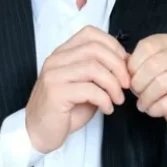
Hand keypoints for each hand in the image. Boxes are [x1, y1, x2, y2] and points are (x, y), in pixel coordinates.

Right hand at [25, 25, 129, 152]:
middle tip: (126, 84)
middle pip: (95, 49)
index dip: (113, 46)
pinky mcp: (55, 93)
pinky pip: (89, 90)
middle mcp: (56, 59)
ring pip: (93, 68)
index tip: (125, 64)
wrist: (40, 133)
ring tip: (118, 99)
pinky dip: (104, 99)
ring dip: (113, 84)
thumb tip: (126, 62)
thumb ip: (101, 70)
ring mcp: (53, 75)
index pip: (90, 34)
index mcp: (63, 53)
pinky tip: (107, 108)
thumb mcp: (86, 84)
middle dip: (118, 66)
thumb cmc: (66, 109)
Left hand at [128, 34, 166, 136]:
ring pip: (160, 84)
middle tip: (136, 92)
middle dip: (138, 83)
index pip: (146, 46)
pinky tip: (153, 109)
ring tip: (143, 103)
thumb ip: (136, 63)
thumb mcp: (149, 68)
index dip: (133, 64)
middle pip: (152, 65)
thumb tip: (121, 66)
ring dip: (145, 98)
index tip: (131, 76)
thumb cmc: (164, 85)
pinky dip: (154, 109)